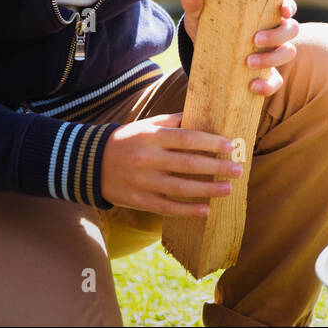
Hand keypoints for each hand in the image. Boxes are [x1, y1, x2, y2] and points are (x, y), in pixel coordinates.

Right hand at [100, 112, 242, 215]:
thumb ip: (175, 122)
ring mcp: (143, 182)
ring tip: (228, 189)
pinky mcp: (138, 200)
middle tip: (238, 170)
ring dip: (207, 190)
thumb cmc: (128, 140)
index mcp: (152, 137)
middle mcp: (148, 159)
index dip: (210, 142)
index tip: (230, 146)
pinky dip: (187, 210)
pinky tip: (205, 210)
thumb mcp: (147, 125)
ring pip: (180, 188)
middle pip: (187, 164)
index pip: (187, 138)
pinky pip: (166, 207)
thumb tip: (205, 116)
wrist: (90, 162)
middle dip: (216, 167)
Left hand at [179, 0, 300, 96]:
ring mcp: (273, 54)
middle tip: (255, 40)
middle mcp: (274, 32)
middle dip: (277, 35)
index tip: (282, 10)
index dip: (288, 6)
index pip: (286, 6)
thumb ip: (196, 5)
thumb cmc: (212, 30)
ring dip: (272, 58)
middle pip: (292, 29)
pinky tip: (251, 86)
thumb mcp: (202, 18)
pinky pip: (276, 81)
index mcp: (264, 14)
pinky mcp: (267, 75)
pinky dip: (268, 85)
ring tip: (248, 63)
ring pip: (288, 52)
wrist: (208, 58)